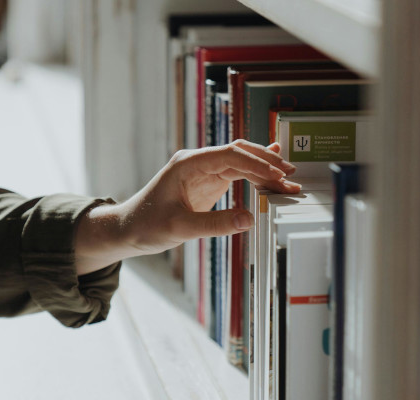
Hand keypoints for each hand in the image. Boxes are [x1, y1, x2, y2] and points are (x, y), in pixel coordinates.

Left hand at [74, 140, 299, 274]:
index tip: (277, 175)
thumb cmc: (146, 225)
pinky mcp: (208, 182)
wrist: (129, 229)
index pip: (230, 155)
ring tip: (288, 180)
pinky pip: (237, 173)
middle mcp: (198, 162)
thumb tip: (249, 219)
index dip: (256, 163)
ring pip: (241, 162)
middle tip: (290, 175)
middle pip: (240, 153)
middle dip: (266, 162)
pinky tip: (272, 170)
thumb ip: (214, 224)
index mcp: (188, 164)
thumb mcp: (180, 228)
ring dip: (264, 170)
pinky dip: (255, 175)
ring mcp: (204, 170)